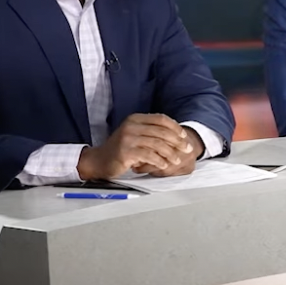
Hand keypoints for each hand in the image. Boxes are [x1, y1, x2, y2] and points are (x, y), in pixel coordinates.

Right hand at [78, 114, 195, 179]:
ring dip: (170, 153)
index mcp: (135, 119)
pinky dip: (159, 161)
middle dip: (177, 141)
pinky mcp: (126, 151)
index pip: (161, 119)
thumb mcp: (135, 136)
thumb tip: (177, 136)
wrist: (98, 160)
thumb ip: (151, 133)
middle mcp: (131, 126)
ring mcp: (128, 138)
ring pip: (157, 143)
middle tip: (186, 149)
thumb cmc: (120, 150)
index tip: (184, 136)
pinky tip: (164, 165)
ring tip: (177, 160)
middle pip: (161, 131)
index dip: (175, 127)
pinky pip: (148, 155)